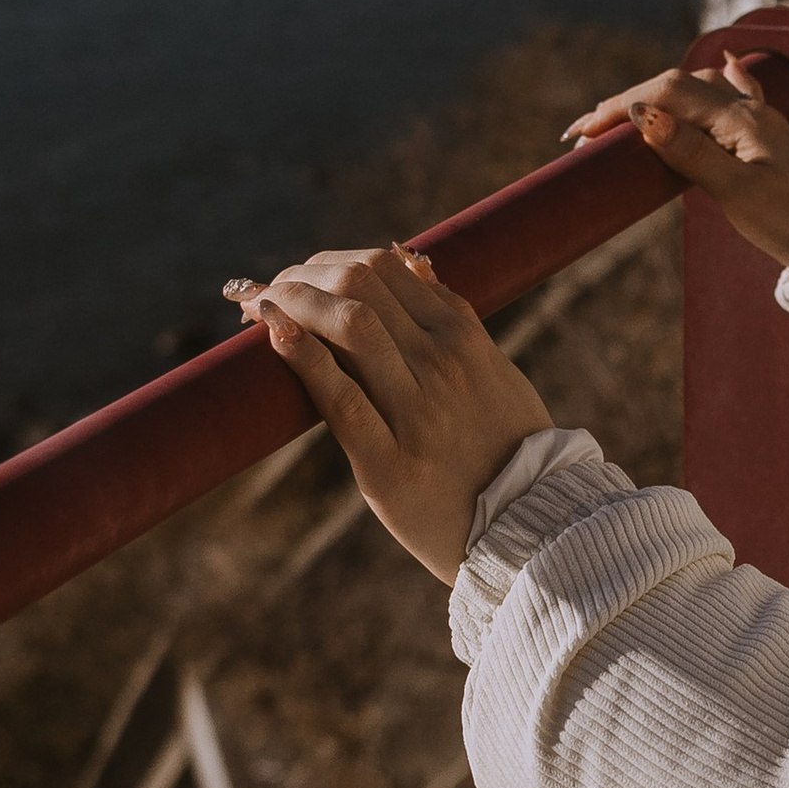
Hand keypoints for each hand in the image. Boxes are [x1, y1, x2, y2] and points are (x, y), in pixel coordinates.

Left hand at [227, 243, 551, 580]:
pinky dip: (303, 357)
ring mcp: (416, 411)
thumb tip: (414, 262)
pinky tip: (274, 332)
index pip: (387, 268)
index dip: (331, 261)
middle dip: (303, 276)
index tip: (299, 274)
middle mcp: (440, 362)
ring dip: (293, 301)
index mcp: (463, 337)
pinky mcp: (388, 464)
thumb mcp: (494, 369)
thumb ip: (455, 317)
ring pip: (351, 326)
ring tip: (257, 307)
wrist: (530, 526)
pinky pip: (342, 400)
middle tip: (269, 289)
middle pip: (361, 284)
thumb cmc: (507, 444)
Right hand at [563, 56, 788, 271]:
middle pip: (676, 87)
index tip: (581, 133)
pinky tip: (723, 66)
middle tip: (581, 131)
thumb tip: (644, 114)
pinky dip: (713, 82)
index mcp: (739, 118)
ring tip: (621, 112)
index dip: (620, 107)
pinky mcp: (763, 137)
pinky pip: (733, 95)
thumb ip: (691, 152)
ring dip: (656, 95)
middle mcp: (747, 109)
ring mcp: (757, 120)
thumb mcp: (738, 192)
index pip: (667, 93)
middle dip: (626, 103)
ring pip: (698, 89)